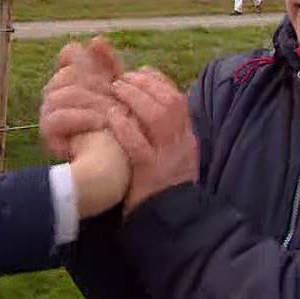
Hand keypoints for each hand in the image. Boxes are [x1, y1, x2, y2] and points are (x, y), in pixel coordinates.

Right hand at [40, 37, 122, 159]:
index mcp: (73, 76)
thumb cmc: (120, 122)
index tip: (110, 73)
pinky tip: (100, 122)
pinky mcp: (47, 130)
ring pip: (62, 94)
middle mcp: (56, 90)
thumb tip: (96, 39)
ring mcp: (49, 109)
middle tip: (117, 97)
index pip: (71, 53)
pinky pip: (56, 117)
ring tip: (112, 112)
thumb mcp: (118, 90)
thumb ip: (109, 64)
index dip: (89, 57)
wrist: (117, 160)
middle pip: (68, 73)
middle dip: (96, 84)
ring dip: (91, 102)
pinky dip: (80, 118)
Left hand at [108, 68, 198, 213]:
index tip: (140, 74)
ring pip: (157, 117)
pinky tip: (111, 116)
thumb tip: (149, 102)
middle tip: (122, 79)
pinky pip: (138, 144)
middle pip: (170, 103)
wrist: (170, 224)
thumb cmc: (162, 188)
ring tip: (115, 91)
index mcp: (188, 138)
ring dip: (134, 98)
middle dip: (145, 85)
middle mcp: (182, 145)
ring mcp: (168, 159)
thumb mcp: (173, 156)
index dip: (159, 82)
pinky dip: (124, 126)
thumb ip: (165, 133)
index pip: (178, 100)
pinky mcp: (151, 174)